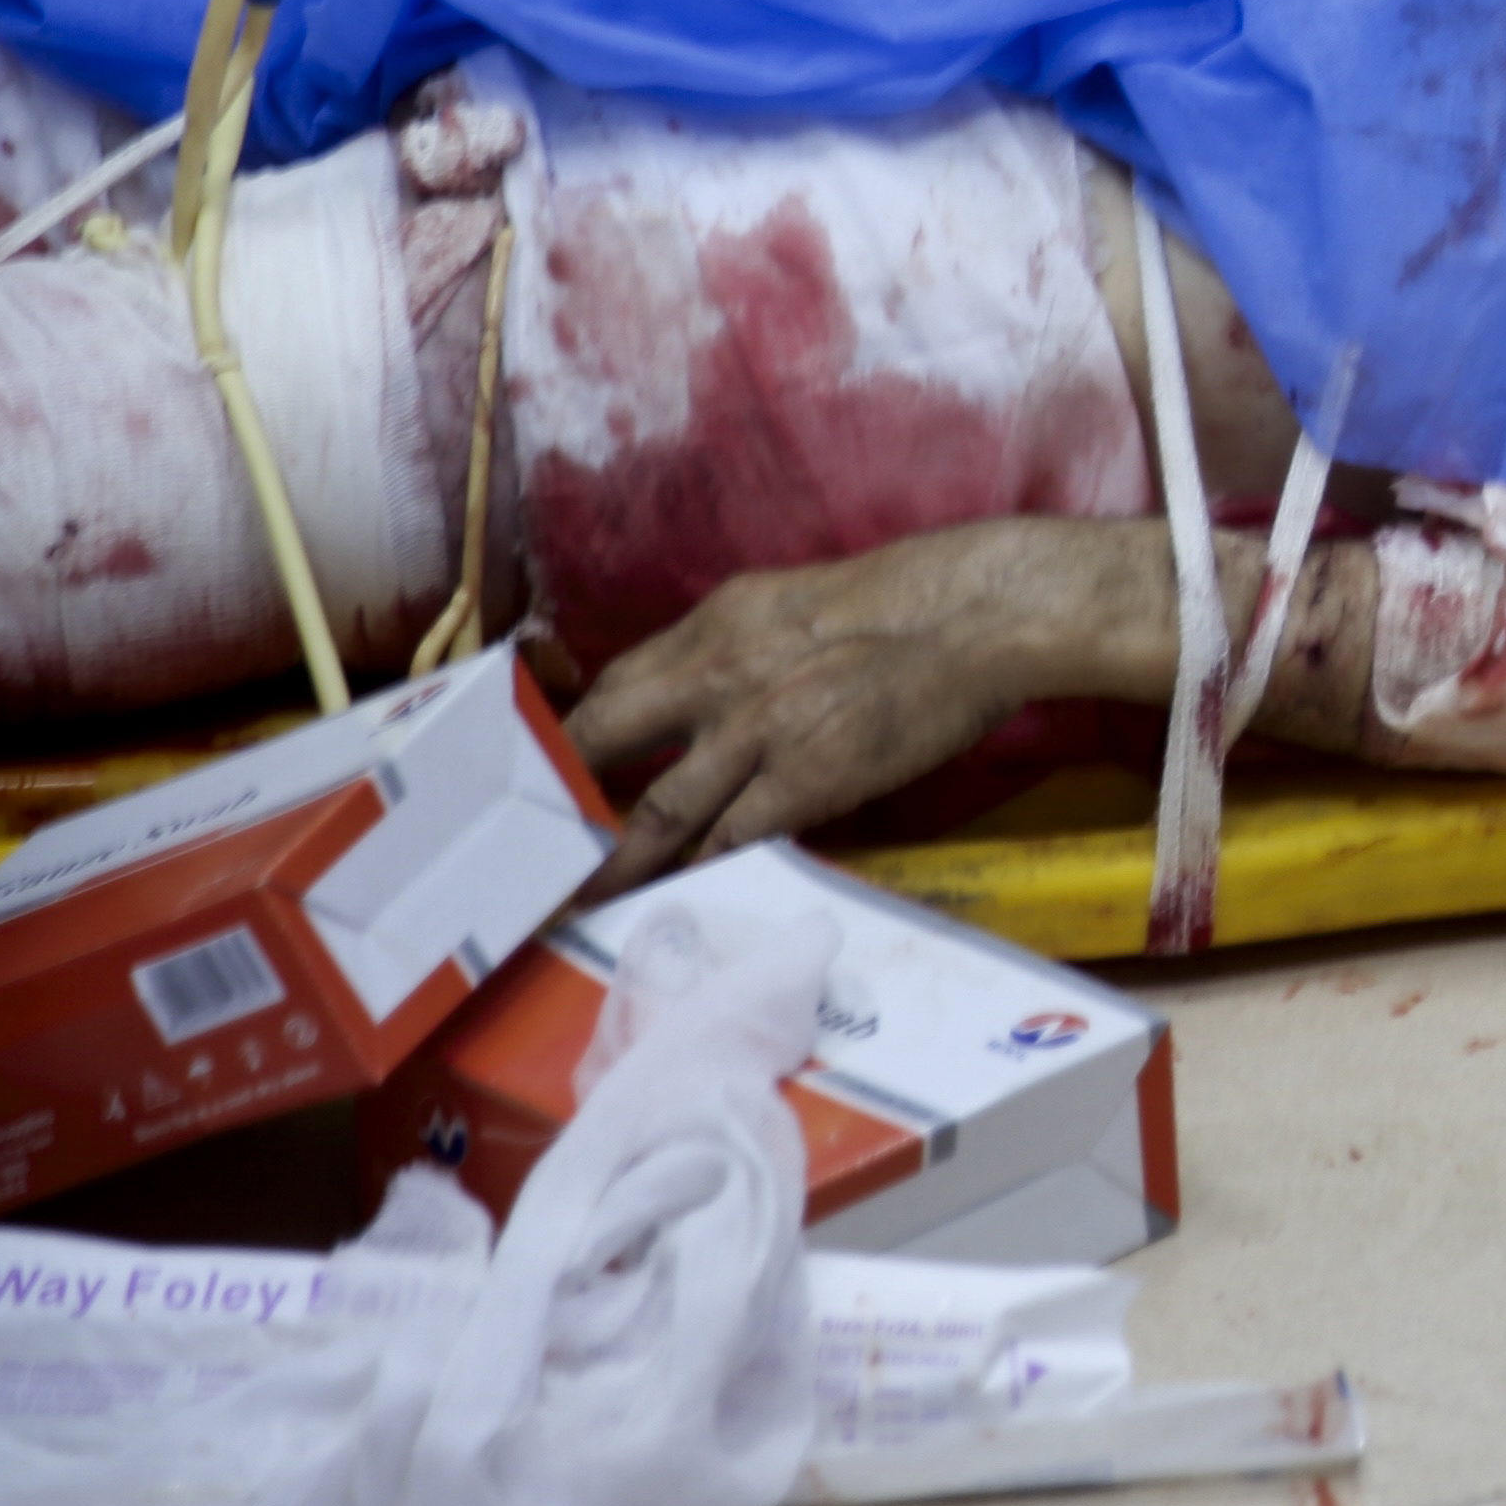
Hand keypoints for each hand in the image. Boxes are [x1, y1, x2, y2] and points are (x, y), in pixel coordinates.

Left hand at [566, 519, 1164, 889]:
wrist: (984, 613)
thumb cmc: (911, 604)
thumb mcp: (795, 601)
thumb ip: (735, 646)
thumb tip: (693, 696)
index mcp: (715, 622)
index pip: (612, 686)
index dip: (569, 738)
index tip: (543, 779)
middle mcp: (717, 673)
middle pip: (600, 743)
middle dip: (555, 801)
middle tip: (522, 849)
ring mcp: (756, 730)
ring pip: (650, 812)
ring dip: (605, 864)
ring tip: (566, 904)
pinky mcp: (804, 779)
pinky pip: (726, 841)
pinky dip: (690, 874)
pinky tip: (665, 900)